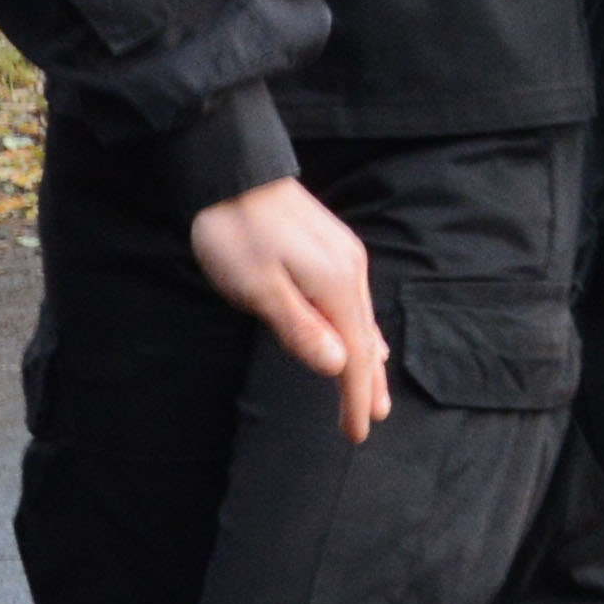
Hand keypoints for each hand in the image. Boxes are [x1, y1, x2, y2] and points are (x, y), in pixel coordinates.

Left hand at [191, 179, 387, 442]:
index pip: (354, 355)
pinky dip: (361, 328)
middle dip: (367, 383)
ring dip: (367, 358)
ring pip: (362, 319)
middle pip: (366, 340)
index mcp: (335, 286)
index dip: (354, 396)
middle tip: (371, 420)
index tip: (357, 433)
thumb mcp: (259, 288)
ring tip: (374, 388)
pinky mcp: (331, 247)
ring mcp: (343, 256)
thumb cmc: (235, 232)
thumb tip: (338, 368)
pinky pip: (354, 300)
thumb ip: (300, 329)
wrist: (229, 169)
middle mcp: (350, 271)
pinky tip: (365, 333)